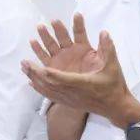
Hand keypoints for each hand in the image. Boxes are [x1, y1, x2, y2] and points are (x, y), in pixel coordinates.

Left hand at [22, 13, 139, 128]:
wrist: (115, 107)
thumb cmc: (114, 86)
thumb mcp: (113, 66)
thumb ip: (108, 49)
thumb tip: (104, 32)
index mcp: (82, 83)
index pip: (63, 78)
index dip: (51, 74)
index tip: (40, 67)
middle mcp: (73, 91)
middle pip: (50, 83)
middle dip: (36, 72)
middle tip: (24, 63)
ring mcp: (69, 98)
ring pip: (47, 89)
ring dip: (35, 78)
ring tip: (24, 68)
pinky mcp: (68, 101)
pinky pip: (50, 95)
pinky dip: (39, 88)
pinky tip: (31, 83)